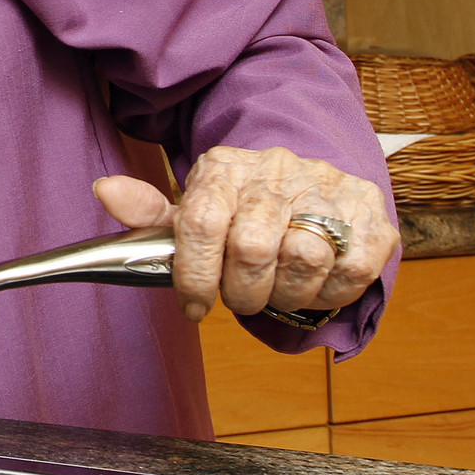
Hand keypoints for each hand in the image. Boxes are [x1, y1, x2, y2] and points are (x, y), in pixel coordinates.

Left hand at [95, 146, 397, 325]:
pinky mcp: (370, 214)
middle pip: (252, 248)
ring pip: (305, 259)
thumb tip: (104, 190)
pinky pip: (351, 271)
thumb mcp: (191, 207)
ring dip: (286, 294)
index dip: (194, 276)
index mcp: (223, 168)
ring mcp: (327, 188)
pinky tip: (313, 286)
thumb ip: (149, 210)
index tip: (193, 306)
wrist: (308, 183)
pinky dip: (329, 294)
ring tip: (276, 290)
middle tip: (240, 298)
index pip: (201, 223)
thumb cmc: (240, 208)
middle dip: (242, 291)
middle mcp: (276, 171)